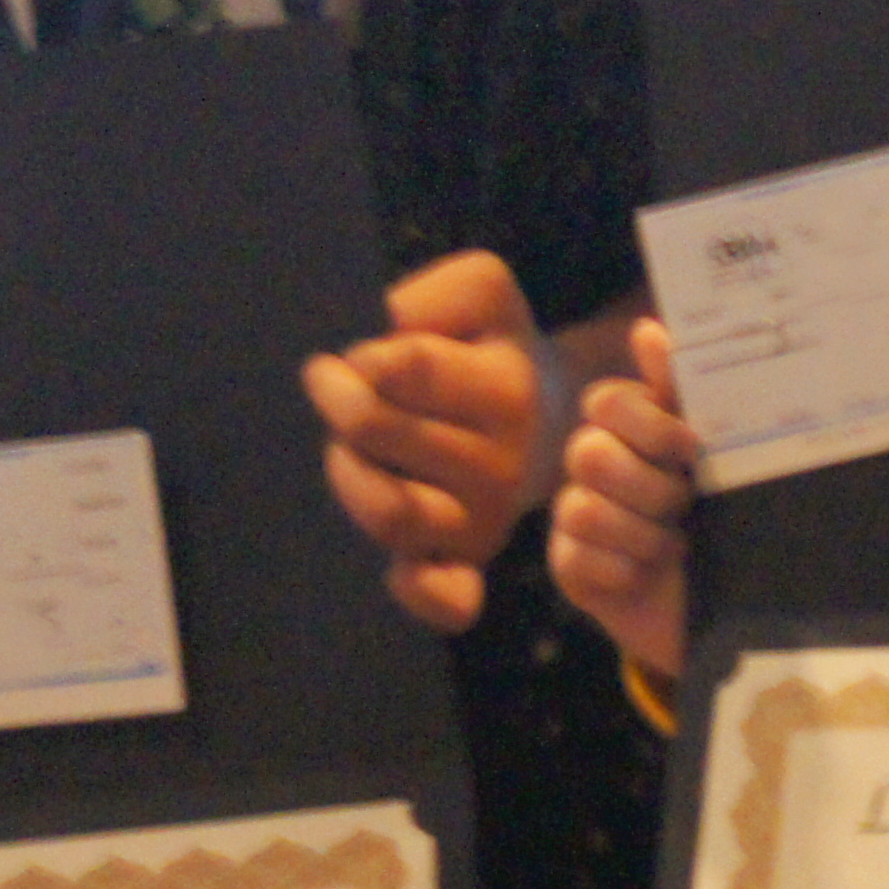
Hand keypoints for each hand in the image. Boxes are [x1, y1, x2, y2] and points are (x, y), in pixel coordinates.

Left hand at [306, 251, 550, 632]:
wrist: (551, 416)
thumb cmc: (494, 347)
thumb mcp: (484, 289)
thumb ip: (440, 292)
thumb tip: (390, 327)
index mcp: (506, 390)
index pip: (406, 369)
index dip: (364, 358)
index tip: (360, 357)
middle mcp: (501, 463)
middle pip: (378, 433)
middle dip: (340, 404)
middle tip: (338, 390)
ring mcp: (485, 520)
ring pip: (390, 512)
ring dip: (348, 473)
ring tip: (350, 450)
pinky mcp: (469, 562)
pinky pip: (449, 599)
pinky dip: (421, 591)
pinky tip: (402, 569)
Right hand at [548, 317, 702, 684]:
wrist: (732, 601)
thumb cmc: (727, 515)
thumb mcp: (719, 450)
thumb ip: (684, 390)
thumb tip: (647, 328)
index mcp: (630, 428)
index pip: (607, 401)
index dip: (649, 427)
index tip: (694, 452)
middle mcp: (593, 464)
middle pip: (588, 453)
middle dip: (650, 488)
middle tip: (686, 508)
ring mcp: (574, 515)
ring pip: (582, 509)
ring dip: (642, 534)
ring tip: (673, 546)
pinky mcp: (568, 566)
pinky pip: (580, 557)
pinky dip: (627, 570)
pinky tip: (648, 575)